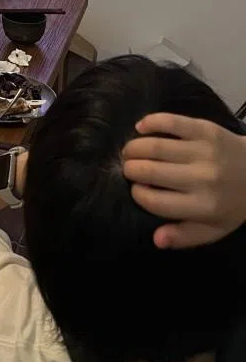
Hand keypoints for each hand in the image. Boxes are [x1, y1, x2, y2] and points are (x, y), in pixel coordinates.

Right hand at [122, 113, 245, 248]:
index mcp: (203, 206)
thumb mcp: (214, 228)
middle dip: (130, 169)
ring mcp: (203, 151)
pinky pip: (170, 122)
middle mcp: (202, 179)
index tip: (136, 190)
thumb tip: (156, 239)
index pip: (154, 201)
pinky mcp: (205, 130)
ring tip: (129, 151)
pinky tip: (140, 128)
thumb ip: (185, 236)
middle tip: (128, 168)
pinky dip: (150, 122)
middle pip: (149, 171)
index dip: (138, 194)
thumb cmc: (233, 203)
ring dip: (134, 148)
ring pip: (154, 146)